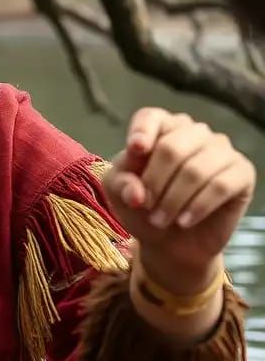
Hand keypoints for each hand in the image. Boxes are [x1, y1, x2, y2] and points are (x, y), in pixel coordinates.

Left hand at [102, 108, 255, 283]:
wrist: (172, 243)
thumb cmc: (144, 209)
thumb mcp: (119, 195)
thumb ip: (121, 184)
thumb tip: (137, 193)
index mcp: (162, 128)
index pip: (151, 117)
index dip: (143, 131)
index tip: (135, 150)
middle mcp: (194, 132)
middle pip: (171, 147)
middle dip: (154, 182)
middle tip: (146, 207)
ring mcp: (221, 150)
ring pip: (196, 170)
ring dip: (173, 200)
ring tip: (160, 220)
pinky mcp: (242, 173)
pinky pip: (220, 185)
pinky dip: (198, 206)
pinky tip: (185, 221)